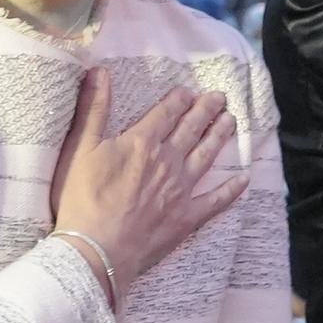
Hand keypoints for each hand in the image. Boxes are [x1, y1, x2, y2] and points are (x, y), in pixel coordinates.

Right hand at [47, 66, 248, 294]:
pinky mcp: (186, 217)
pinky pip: (216, 200)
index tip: (188, 92)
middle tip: (220, 98)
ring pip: (206, 156)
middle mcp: (167, 161)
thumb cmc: (81, 200)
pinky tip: (243, 179)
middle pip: (191, 129)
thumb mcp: (79, 148)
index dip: (178, 100)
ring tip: (231, 121)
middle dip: (206, 111)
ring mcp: (181, 190)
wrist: (95, 249)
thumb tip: (100, 72)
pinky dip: (231, 189)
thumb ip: (93, 109)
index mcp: (142, 142)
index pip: (166, 113)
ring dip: (219, 137)